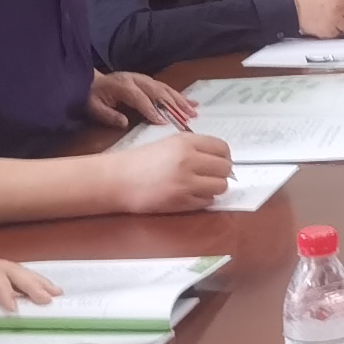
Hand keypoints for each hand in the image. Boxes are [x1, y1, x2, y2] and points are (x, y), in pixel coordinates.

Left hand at [0, 242, 56, 322]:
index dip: (4, 290)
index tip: (13, 309)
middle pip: (10, 269)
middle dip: (31, 284)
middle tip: (50, 300)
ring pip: (13, 270)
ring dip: (34, 281)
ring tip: (56, 294)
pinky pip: (8, 276)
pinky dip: (25, 283)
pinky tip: (38, 293)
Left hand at [88, 67, 194, 130]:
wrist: (92, 81)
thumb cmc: (93, 96)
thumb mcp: (94, 107)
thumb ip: (108, 115)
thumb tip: (124, 123)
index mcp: (123, 85)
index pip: (141, 98)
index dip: (152, 110)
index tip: (163, 122)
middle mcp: (137, 79)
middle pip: (158, 93)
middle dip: (174, 106)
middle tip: (187, 118)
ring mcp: (145, 79)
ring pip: (166, 90)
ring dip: (181, 101)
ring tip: (194, 113)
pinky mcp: (150, 81)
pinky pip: (167, 88)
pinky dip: (181, 96)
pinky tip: (193, 104)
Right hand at [108, 127, 232, 211]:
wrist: (118, 180)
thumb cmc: (141, 161)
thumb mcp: (169, 144)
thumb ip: (194, 148)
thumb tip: (220, 159)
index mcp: (186, 142)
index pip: (223, 148)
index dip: (224, 156)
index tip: (218, 162)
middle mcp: (189, 160)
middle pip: (225, 168)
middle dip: (221, 173)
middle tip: (210, 176)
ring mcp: (186, 182)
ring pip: (221, 186)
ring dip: (214, 187)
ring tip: (200, 186)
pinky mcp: (182, 201)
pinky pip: (207, 201)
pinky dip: (202, 199)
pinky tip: (189, 195)